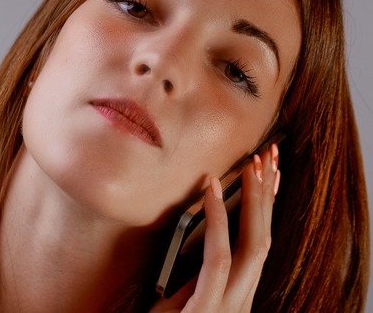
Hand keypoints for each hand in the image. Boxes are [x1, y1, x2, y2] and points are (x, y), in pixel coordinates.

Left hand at [150, 144, 279, 312]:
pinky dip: (219, 221)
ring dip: (254, 202)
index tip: (270, 173)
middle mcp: (241, 299)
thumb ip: (199, 273)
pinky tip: (212, 192)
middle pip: (265, 239)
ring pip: (253, 245)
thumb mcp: (183, 296)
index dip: (268, 208)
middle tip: (269, 156)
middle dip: (269, 196)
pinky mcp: (207, 308)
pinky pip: (218, 258)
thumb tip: (206, 237)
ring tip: (251, 166)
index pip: (260, 243)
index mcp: (237, 294)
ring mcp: (229, 306)